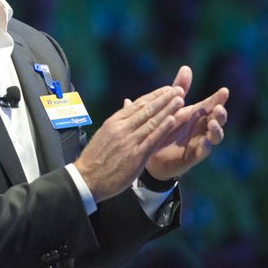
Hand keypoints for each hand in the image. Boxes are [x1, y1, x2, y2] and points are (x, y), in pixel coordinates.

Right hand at [74, 84, 184, 202]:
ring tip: (180, 100)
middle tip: (178, 90)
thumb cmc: (95, 158)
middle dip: (164, 98)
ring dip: (167, 110)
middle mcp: (122, 127)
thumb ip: (118, 121)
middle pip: (147, 109)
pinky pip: (152, 139)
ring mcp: (129, 141)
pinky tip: (172, 119)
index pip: (137, 104)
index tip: (166, 89)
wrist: (87, 178)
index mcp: (114, 121)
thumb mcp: (104, 134)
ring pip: (151, 121)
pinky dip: (163, 128)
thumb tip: (127, 106)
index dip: (154, 96)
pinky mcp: (135, 155)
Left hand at [139, 66, 228, 180]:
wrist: (149, 150)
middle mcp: (202, 127)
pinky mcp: (193, 156)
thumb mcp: (171, 105)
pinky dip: (206, 148)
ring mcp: (199, 142)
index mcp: (197, 114)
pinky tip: (204, 142)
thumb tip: (186, 67)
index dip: (219, 98)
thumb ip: (180, 88)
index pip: (212, 104)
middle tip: (218, 109)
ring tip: (212, 124)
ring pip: (215, 137)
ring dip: (216, 130)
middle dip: (221, 114)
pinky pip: (203, 153)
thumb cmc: (163, 125)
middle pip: (218, 120)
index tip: (224, 90)